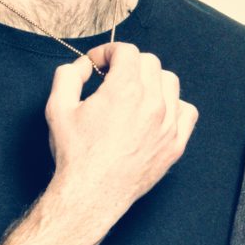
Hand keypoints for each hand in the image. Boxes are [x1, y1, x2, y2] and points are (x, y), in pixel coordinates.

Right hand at [43, 42, 197, 229]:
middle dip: (129, 64)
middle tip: (112, 79)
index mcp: (125, 90)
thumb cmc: (75, 154)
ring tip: (134, 95)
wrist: (92, 193)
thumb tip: (83, 66)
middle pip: (150, 63)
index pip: (127, 51)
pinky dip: (174, 107)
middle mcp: (152, 104)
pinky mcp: (175, 145)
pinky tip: (156, 114)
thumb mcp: (58, 108)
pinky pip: (187, 112)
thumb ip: (68, 76)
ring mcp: (168, 125)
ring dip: (152, 81)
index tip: (98, 65)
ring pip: (170, 83)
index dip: (108, 52)